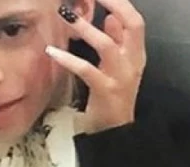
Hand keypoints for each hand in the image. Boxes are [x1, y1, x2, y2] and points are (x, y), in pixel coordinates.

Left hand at [46, 0, 146, 133]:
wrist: (115, 130)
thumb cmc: (113, 96)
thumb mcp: (119, 66)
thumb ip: (116, 42)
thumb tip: (111, 17)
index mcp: (137, 54)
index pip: (136, 21)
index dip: (122, 3)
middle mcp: (133, 62)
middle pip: (132, 25)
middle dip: (114, 5)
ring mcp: (120, 77)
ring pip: (107, 46)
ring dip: (86, 29)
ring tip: (67, 15)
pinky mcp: (104, 91)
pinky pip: (86, 70)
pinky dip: (68, 59)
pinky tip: (52, 51)